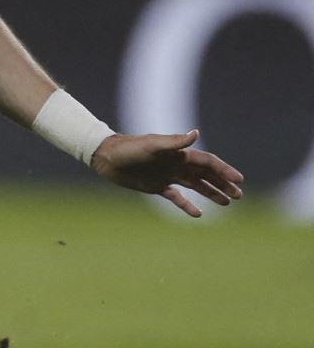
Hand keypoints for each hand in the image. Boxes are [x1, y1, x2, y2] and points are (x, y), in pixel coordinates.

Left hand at [89, 129, 243, 217]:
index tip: (238, 180)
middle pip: (206, 175)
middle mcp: (176, 164)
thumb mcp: (152, 145)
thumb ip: (175, 142)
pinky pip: (177, 197)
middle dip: (223, 183)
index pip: (207, 162)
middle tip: (239, 195)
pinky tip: (198, 214)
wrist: (106, 157)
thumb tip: (196, 133)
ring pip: (196, 186)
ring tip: (228, 202)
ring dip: (211, 193)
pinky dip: (187, 205)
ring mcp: (168, 175)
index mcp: (178, 154)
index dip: (224, 170)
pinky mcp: (157, 186)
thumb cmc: (129, 148)